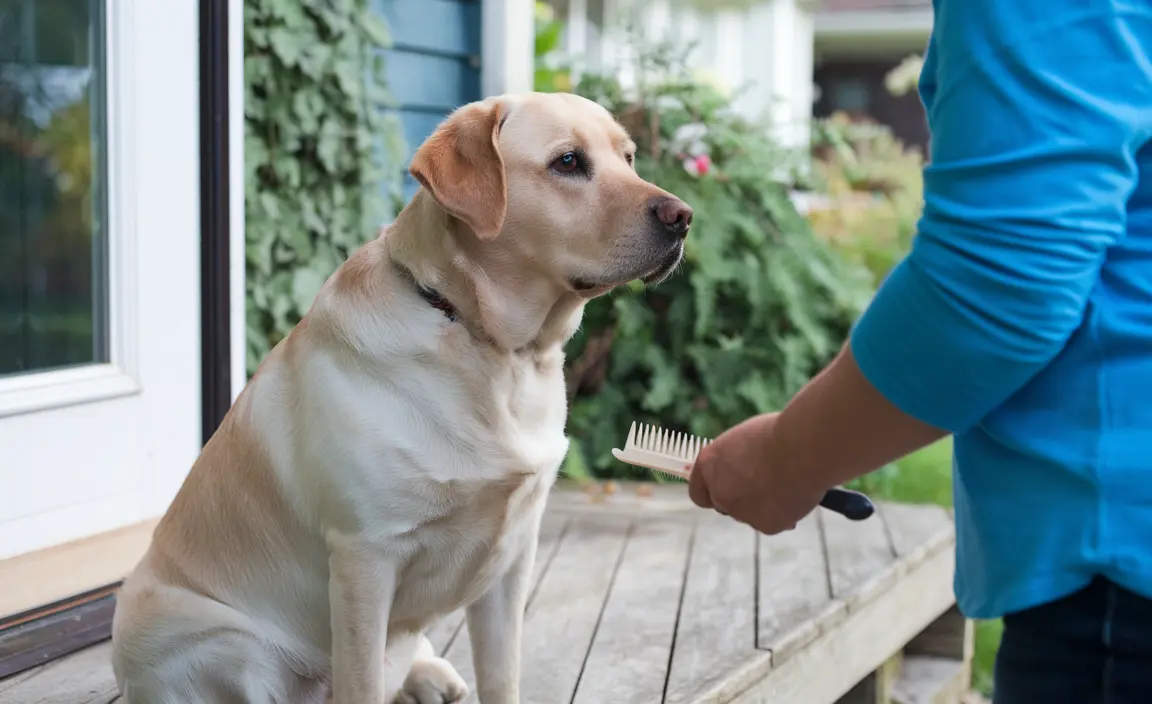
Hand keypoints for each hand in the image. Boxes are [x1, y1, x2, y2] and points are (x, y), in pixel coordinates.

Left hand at [687, 412, 826, 534]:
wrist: (804, 447)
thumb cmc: (779, 434)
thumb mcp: (745, 441)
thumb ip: (733, 462)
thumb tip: (738, 474)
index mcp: (709, 464)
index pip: (698, 491)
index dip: (712, 491)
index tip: (724, 489)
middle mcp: (719, 491)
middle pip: (723, 505)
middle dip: (739, 499)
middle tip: (762, 486)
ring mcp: (741, 512)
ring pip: (749, 515)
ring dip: (762, 506)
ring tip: (786, 483)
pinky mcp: (765, 525)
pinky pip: (772, 522)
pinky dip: (783, 514)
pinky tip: (796, 495)